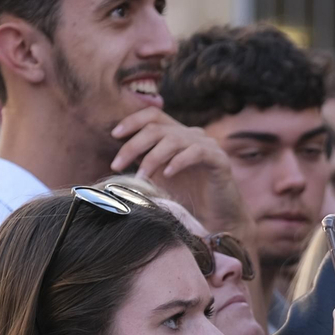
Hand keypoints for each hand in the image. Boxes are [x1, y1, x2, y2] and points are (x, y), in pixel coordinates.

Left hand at [110, 108, 249, 234]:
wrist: (217, 219)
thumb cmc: (187, 199)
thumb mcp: (158, 177)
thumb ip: (144, 162)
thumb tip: (117, 157)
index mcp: (178, 134)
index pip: (153, 115)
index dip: (132, 121)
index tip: (114, 135)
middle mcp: (193, 135)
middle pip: (158, 127)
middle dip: (133, 145)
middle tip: (117, 165)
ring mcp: (208, 145)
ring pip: (174, 139)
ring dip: (152, 157)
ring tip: (142, 176)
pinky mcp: (220, 160)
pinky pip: (196, 152)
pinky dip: (178, 161)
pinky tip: (167, 174)